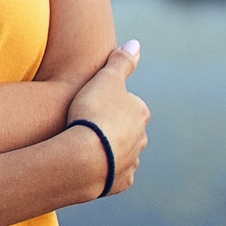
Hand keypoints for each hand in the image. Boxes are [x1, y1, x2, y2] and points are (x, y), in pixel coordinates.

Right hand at [68, 40, 147, 196]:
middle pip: (126, 130)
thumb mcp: (105, 78)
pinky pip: (114, 174)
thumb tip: (136, 43)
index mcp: (140, 112)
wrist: (83, 156)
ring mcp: (132, 161)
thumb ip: (121, 61)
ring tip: (84, 147)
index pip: (128, 104)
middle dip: (111, 128)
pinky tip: (88, 165)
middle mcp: (141, 138)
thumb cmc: (92, 112)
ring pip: (121, 153)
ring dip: (108, 150)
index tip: (89, 105)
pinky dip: (104, 171)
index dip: (107, 103)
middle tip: (85, 126)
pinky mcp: (121, 182)